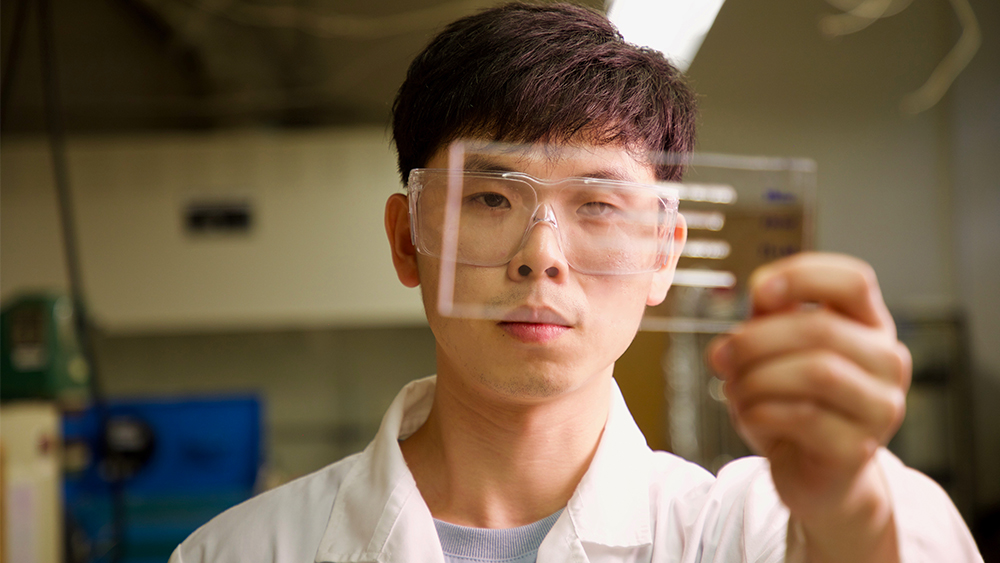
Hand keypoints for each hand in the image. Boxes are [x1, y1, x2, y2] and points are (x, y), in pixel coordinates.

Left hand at [707, 252, 910, 561]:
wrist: (814, 474)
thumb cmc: (794, 402)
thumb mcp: (777, 351)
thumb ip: (766, 319)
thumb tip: (751, 306)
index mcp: (869, 326)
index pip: (854, 280)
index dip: (803, 276)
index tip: (759, 291)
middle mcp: (888, 362)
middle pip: (822, 329)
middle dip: (756, 340)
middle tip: (720, 357)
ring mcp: (881, 407)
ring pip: (816, 372)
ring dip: (757, 378)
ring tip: (735, 389)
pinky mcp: (859, 449)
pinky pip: (804, 417)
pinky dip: (761, 412)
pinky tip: (750, 416)